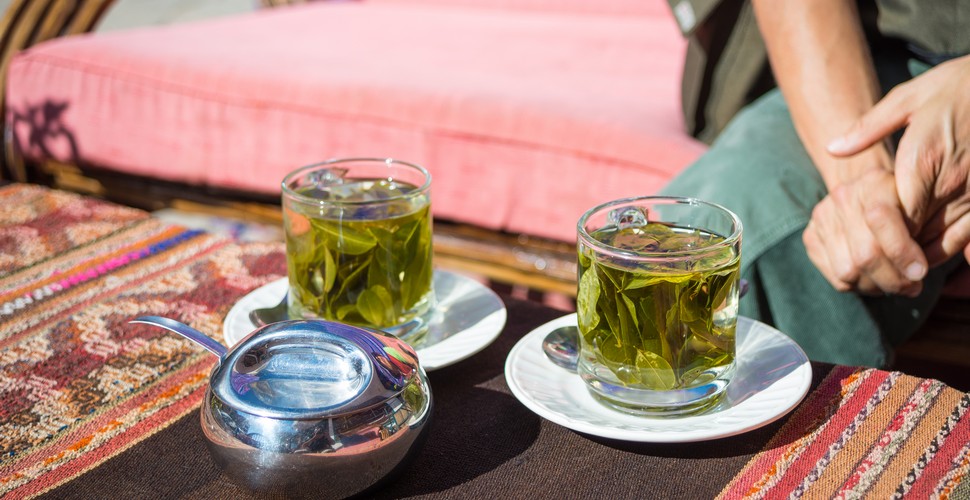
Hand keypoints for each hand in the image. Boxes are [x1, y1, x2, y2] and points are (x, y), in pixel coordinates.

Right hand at [804, 164, 926, 295]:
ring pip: (848, 272)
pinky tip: (873, 279)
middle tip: (912, 287)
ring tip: (893, 284)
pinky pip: (836, 277)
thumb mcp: (918, 206)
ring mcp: (822, 218)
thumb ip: (921, 228)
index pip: (881, 221)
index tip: (920, 272)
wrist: (866, 192)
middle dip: (893, 279)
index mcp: (874, 183)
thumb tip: (915, 272)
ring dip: (876, 286)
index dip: (902, 252)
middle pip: (865, 254)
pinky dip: (858, 286)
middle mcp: (843, 198)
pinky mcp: (811, 237)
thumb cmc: (902, 203)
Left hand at [828, 55, 969, 267]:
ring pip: (948, 240)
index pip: (896, 215)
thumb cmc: (954, 87)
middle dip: (899, 250)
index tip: (864, 242)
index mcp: (922, 160)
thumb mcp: (907, 99)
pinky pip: (969, 234)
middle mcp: (951, 181)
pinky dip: (952, 247)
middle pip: (919, 233)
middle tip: (878, 264)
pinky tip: (932, 251)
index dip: (880, 234)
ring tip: (902, 264)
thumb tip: (832, 148)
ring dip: (924, 255)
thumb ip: (868, 128)